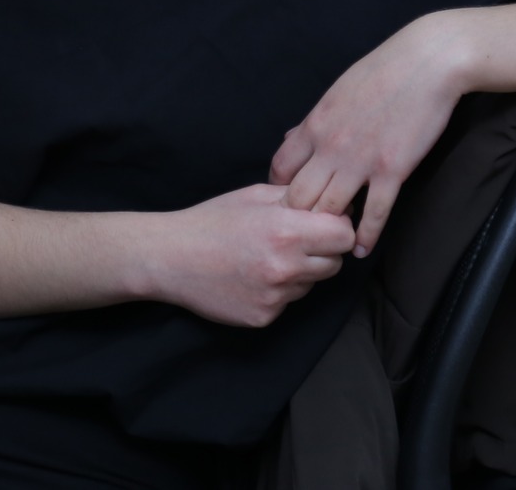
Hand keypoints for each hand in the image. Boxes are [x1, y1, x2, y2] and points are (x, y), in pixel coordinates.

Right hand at [141, 184, 356, 327]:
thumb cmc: (212, 221)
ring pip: (311, 284)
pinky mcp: (263, 317)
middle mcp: (285, 267)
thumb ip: (297, 199)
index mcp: (286, 231)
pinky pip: (287, 302)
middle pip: (335, 264)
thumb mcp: (256, 196)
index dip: (339, 227)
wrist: (171, 258)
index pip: (344, 235)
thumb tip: (333, 203)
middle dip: (323, 251)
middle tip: (296, 241)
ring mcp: (274, 297)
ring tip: (267, 257)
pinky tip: (252, 277)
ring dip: (300, 272)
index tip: (324, 224)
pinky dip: (278, 291)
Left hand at [270, 13, 469, 257]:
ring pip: (329, 210)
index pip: (279, 169)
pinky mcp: (391, 169)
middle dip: (299, 217)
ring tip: (331, 241)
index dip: (279, 191)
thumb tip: (291, 138)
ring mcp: (360, 160)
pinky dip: (364, 236)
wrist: (426, 61)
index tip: (289, 203)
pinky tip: (360, 248)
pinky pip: (374, 214)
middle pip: (297, 198)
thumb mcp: (336, 92)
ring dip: (329, 229)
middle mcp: (330, 146)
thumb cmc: (383, 71)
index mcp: (315, 124)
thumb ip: (313, 121)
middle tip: (307, 229)